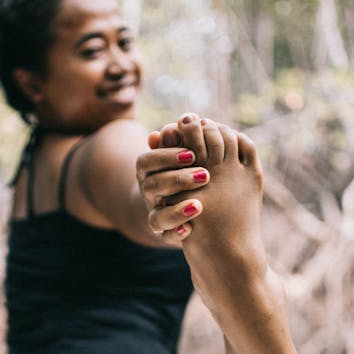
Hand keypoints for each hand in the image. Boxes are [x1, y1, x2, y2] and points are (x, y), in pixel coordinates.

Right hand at [137, 115, 227, 239]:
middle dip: (178, 179)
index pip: (148, 160)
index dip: (166, 156)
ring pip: (156, 214)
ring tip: (200, 206)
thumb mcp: (181, 152)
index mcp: (148, 169)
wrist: (178, 199)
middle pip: (153, 185)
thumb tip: (187, 118)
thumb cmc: (182, 166)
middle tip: (205, 175)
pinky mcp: (165, 231)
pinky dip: (176, 232)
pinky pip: (165, 235)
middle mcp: (149, 191)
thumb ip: (181, 138)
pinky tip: (190, 229)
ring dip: (178, 209)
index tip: (192, 154)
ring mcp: (155, 211)